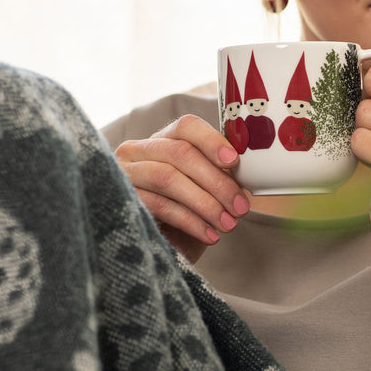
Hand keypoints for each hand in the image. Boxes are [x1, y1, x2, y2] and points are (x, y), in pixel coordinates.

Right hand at [114, 114, 250, 262]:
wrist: (160, 244)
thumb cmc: (186, 210)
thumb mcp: (205, 187)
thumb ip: (220, 172)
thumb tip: (249, 172)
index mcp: (163, 138)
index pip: (186, 126)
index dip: (211, 140)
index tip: (234, 161)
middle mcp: (138, 149)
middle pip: (180, 153)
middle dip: (216, 181)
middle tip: (240, 207)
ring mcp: (125, 173)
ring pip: (168, 178)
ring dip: (205, 203)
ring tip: (228, 224)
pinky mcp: (121, 199)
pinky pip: (158, 206)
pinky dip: (190, 221)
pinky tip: (210, 235)